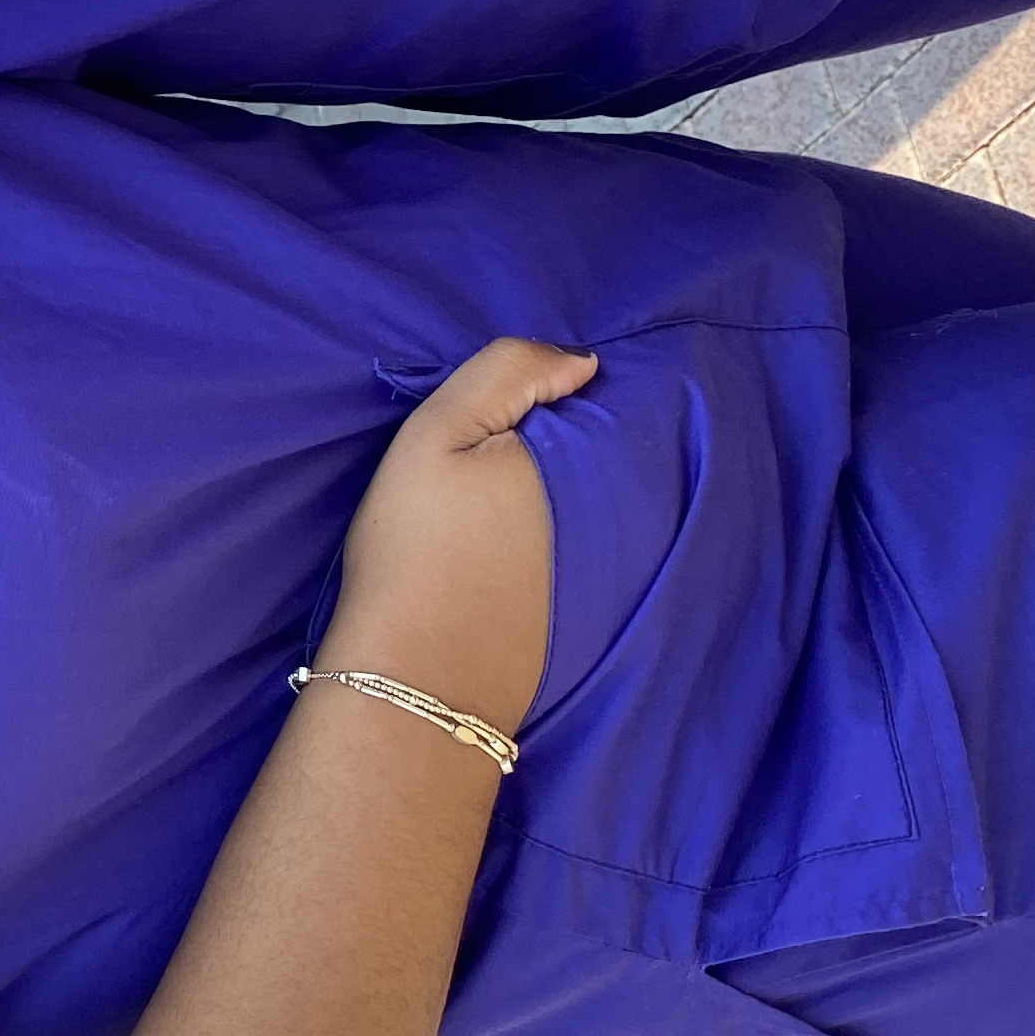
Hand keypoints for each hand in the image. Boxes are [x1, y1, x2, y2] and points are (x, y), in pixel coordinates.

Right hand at [321, 337, 598, 742]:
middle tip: (494, 453)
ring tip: (497, 497)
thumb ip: (509, 372)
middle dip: (564, 440)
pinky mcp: (583, 606)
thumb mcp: (439, 432)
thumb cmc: (417, 545)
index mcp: (588, 461)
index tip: (512, 404)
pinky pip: (580, 544)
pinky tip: (507, 545)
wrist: (418, 673)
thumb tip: (585, 362)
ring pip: (587, 499)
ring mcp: (606, 564)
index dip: (557, 394)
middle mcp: (616, 512)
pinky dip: (556, 535)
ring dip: (560, 489)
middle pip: (596, 452)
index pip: (599, 402)